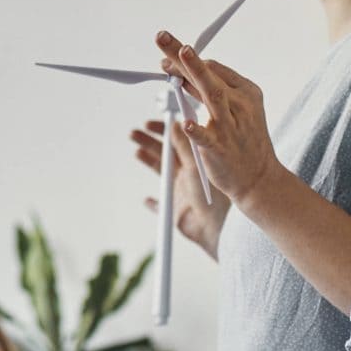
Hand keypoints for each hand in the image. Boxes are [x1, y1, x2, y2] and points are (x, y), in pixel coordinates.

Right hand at [131, 115, 228, 258]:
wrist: (215, 226)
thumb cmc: (211, 195)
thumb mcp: (196, 165)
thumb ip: (185, 145)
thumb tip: (175, 123)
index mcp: (194, 161)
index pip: (177, 140)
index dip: (163, 131)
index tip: (150, 123)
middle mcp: (186, 173)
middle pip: (165, 152)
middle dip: (149, 142)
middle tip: (134, 133)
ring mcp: (179, 190)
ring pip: (160, 171)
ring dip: (147, 160)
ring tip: (136, 151)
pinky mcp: (173, 209)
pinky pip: (160, 205)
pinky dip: (153, 203)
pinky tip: (146, 200)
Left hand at [157, 34, 281, 206]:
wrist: (259, 178)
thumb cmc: (243, 140)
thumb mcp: (235, 110)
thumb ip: (212, 91)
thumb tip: (184, 71)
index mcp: (245, 91)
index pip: (213, 68)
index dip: (187, 59)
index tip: (168, 54)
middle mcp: (240, 105)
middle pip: (208, 74)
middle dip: (183, 54)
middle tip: (161, 36)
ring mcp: (231, 126)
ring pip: (211, 96)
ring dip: (194, 74)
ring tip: (180, 57)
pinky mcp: (221, 149)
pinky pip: (207, 138)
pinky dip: (197, 130)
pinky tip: (186, 123)